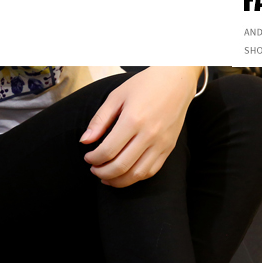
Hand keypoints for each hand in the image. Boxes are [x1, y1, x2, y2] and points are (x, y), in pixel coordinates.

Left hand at [81, 66, 202, 187]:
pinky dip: (135, 178)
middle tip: (94, 170)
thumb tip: (85, 141)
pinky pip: (151, 171)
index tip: (88, 157)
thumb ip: (99, 120)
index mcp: (133, 119)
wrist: (177, 81)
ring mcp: (161, 144)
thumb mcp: (117, 96)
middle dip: (103, 172)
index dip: (94, 158)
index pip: (108, 150)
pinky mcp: (168, 148)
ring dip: (118, 181)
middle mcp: (148, 134)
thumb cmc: (145, 85)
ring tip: (107, 177)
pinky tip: (125, 174)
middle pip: (121, 166)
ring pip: (136, 174)